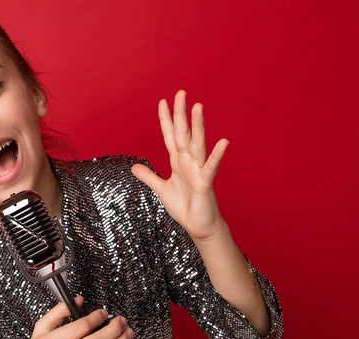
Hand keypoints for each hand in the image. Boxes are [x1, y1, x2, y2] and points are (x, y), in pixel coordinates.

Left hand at [131, 90, 227, 239]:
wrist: (198, 225)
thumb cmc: (184, 206)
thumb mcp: (161, 189)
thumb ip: (149, 177)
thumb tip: (134, 167)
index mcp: (177, 161)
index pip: (170, 136)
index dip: (165, 120)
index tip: (162, 101)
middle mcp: (188, 161)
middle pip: (183, 133)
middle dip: (180, 114)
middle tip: (180, 93)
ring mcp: (197, 170)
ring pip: (197, 144)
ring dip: (197, 126)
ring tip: (198, 107)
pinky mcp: (205, 183)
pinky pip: (210, 167)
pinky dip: (217, 155)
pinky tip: (224, 142)